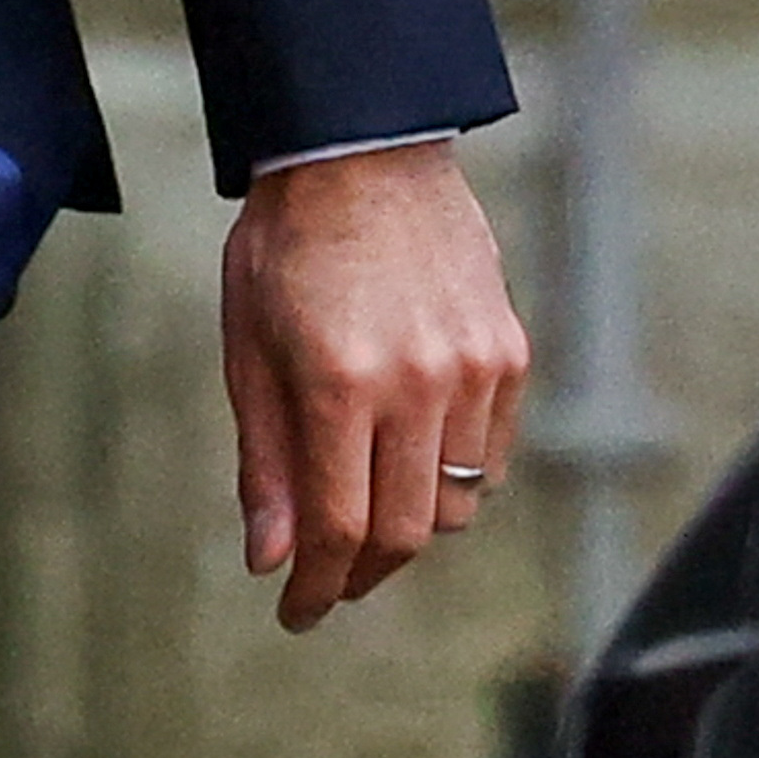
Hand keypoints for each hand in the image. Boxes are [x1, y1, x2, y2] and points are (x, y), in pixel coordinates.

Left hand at [219, 140, 530, 632]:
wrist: (363, 145)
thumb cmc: (288, 242)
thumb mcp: (248, 344)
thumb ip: (265, 457)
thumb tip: (270, 558)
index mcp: (339, 380)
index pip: (339, 528)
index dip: (316, 587)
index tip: (296, 612)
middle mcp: (417, 380)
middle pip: (405, 533)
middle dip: (361, 573)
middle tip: (329, 579)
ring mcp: (474, 365)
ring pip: (456, 502)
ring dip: (410, 525)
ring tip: (368, 509)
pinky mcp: (510, 349)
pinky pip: (492, 453)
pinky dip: (454, 475)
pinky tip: (413, 455)